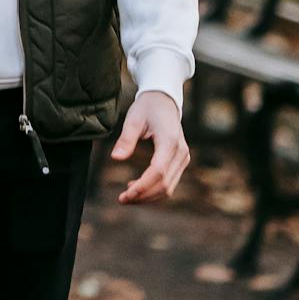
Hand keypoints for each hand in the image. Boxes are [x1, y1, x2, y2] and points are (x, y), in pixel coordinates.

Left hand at [107, 89, 190, 204]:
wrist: (164, 100)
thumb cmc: (147, 107)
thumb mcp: (134, 119)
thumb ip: (126, 139)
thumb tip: (115, 158)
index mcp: (170, 141)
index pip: (158, 172)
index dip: (142, 186)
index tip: (125, 194)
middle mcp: (181, 152)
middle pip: (164, 184)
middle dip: (143, 196)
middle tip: (121, 200)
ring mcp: (183, 158)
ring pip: (168, 187)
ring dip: (148, 196)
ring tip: (127, 197)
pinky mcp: (181, 161)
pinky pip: (169, 182)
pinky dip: (154, 190)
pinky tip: (136, 187)